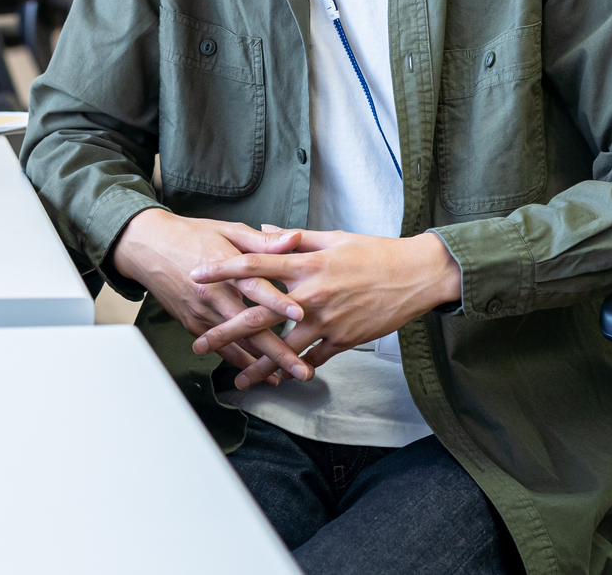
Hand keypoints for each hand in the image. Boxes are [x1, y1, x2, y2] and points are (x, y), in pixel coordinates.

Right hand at [110, 209, 314, 385]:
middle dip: (278, 351)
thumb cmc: (191, 235)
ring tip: (285, 379)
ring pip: (236, 344)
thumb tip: (295, 238)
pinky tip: (256, 373)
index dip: (278, 301)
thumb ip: (263, 241)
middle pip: (250, 327)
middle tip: (301, 370)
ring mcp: (202, 313)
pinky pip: (219, 348)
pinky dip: (239, 362)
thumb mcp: (228, 231)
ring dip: (261, 364)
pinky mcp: (193, 324)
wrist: (149, 247)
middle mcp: (214, 295)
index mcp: (226, 268)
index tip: (301, 314)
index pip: (256, 286)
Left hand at [188, 229, 462, 390]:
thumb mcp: (334, 238)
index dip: (222, 271)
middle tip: (199, 343)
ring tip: (238, 378)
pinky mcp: (344, 339)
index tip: (196, 276)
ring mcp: (327, 320)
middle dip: (226, 331)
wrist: (415, 274)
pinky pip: (314, 359)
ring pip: (285, 347)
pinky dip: (296, 369)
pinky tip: (281, 379)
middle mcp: (311, 293)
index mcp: (305, 263)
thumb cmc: (374, 252)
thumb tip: (264, 232)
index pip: (254, 265)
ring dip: (259, 364)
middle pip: (259, 314)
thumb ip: (296, 238)